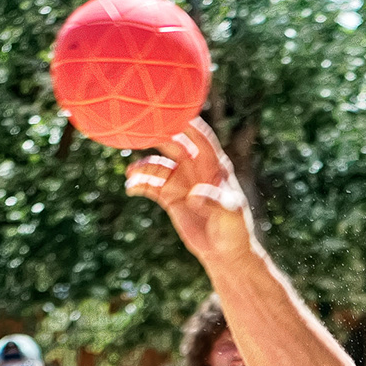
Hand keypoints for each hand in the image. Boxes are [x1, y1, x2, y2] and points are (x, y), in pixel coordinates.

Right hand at [124, 120, 258, 267]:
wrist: (224, 253)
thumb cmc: (234, 231)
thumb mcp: (230, 216)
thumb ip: (215, 202)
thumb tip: (194, 195)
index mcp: (215, 167)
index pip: (202, 138)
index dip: (189, 124)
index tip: (172, 113)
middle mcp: (196, 169)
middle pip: (174, 144)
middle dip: (158, 137)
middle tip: (141, 132)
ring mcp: (181, 181)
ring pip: (158, 165)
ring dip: (144, 166)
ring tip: (133, 172)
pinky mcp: (170, 197)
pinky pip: (150, 185)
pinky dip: (139, 184)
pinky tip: (131, 188)